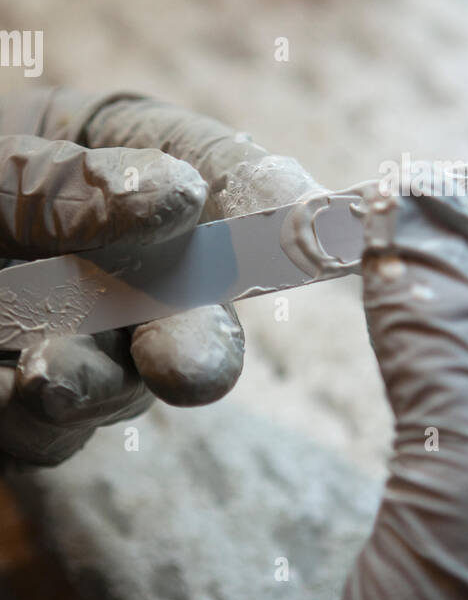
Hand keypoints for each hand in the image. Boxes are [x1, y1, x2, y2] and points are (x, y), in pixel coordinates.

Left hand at [0, 89, 320, 466]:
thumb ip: (70, 184)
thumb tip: (176, 199)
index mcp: (141, 167)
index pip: (231, 182)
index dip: (273, 208)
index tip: (305, 221)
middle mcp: (130, 266)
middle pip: (195, 316)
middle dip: (199, 348)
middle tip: (191, 366)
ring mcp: (79, 339)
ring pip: (117, 386)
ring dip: (92, 385)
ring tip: (46, 377)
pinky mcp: (23, 405)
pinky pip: (45, 433)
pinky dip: (28, 418)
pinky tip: (4, 388)